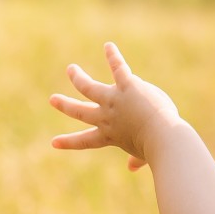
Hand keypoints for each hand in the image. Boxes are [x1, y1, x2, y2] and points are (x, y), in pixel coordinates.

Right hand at [50, 42, 180, 170]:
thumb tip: (132, 167)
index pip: (85, 141)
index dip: (69, 142)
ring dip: (78, 78)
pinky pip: (118, 68)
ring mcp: (114, 100)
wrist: (162, 137)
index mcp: (110, 135)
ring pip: (89, 87)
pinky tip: (109, 46)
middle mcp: (107, 117)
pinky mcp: (127, 85)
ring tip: (71, 69)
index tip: (54, 143)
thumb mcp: (143, 154)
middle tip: (52, 99)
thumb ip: (137, 159)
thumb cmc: (157, 148)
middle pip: (80, 111)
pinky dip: (113, 56)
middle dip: (65, 105)